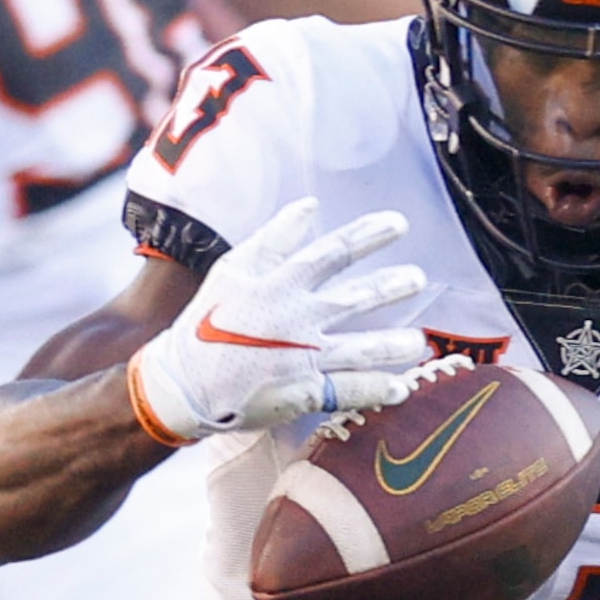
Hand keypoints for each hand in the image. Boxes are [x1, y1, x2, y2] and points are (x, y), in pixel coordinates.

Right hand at [129, 199, 429, 442]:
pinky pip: (348, 391)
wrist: (180, 384)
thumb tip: (310, 206)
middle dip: (391, 286)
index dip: (366, 235)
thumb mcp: (233, 272)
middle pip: (355, 298)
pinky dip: (376, 389)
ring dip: (394, 344)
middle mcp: (294, 319)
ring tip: (419, 342)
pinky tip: (401, 388)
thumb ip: (274, 240)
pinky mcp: (302, 393)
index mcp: (277, 285)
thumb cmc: (207, 324)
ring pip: (361, 347)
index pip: (331, 253)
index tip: (398, 223)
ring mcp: (300, 358)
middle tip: (418, 278)